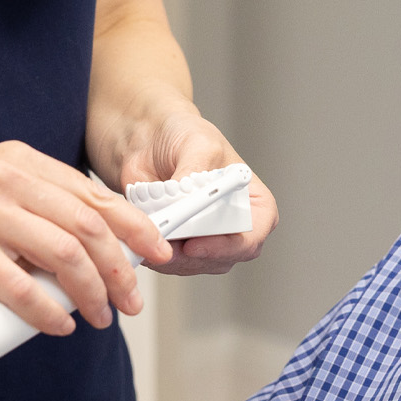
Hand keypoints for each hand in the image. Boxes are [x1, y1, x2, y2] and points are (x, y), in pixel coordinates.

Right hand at [0, 141, 171, 335]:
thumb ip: (29, 207)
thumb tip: (78, 253)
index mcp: (20, 161)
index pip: (94, 195)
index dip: (133, 227)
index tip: (156, 255)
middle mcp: (9, 180)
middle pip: (89, 226)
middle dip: (122, 268)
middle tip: (131, 300)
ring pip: (64, 255)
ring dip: (92, 294)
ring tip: (100, 317)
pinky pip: (19, 286)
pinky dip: (47, 311)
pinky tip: (57, 326)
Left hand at [116, 108, 277, 276]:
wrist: (148, 141)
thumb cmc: (183, 135)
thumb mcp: (197, 143)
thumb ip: (195, 169)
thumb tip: (185, 196)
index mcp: (251, 199)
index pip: (254, 232)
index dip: (230, 244)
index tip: (197, 243)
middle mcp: (233, 223)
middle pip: (226, 256)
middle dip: (195, 255)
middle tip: (166, 241)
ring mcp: (207, 238)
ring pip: (197, 265)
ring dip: (173, 257)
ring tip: (152, 233)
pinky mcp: (180, 245)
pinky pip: (173, 264)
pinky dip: (158, 255)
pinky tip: (145, 236)